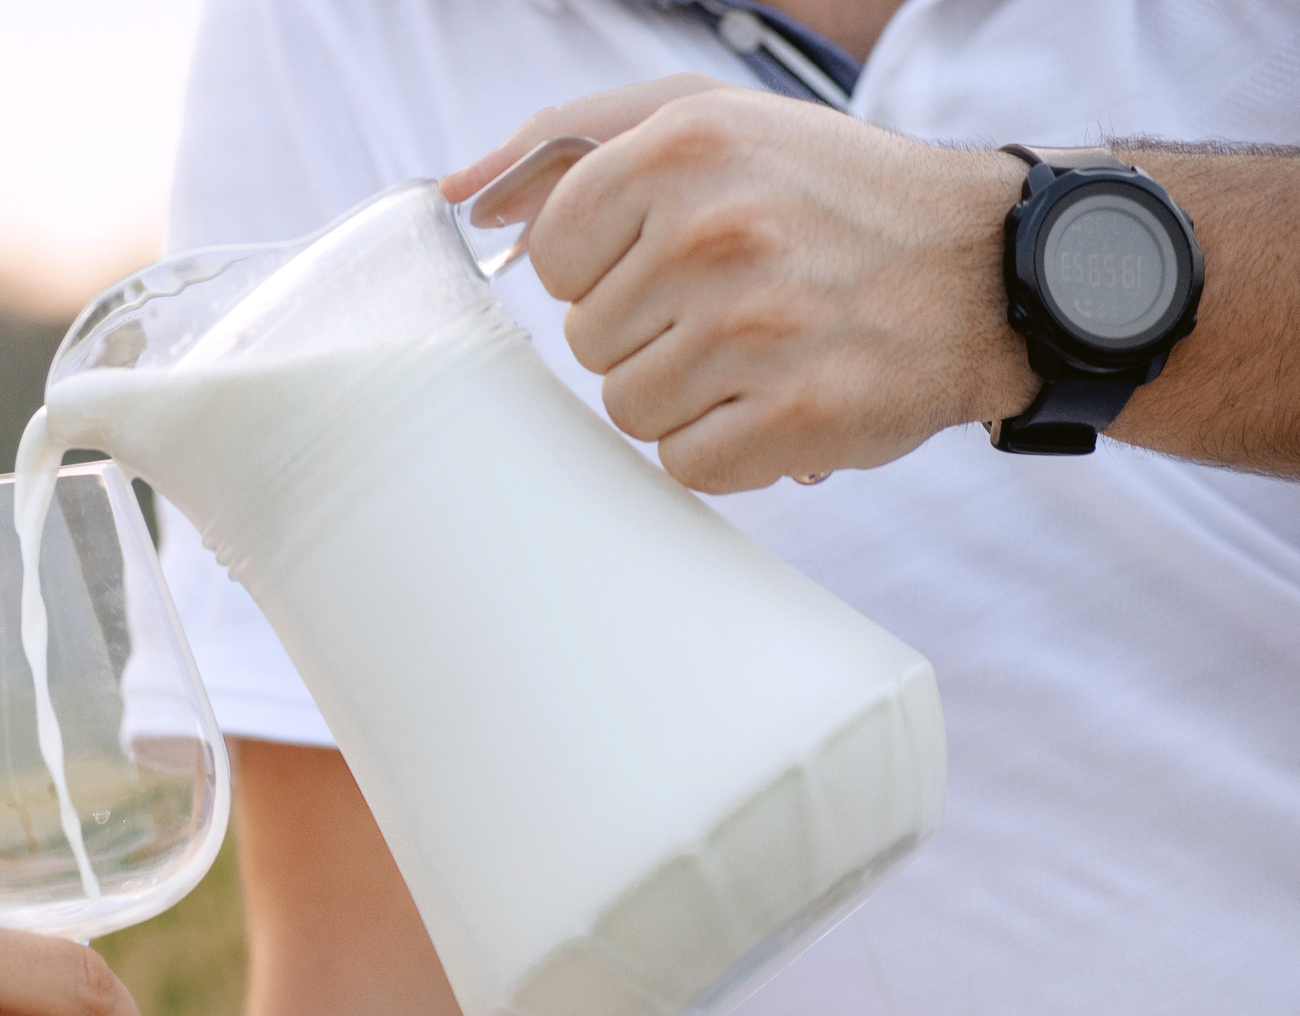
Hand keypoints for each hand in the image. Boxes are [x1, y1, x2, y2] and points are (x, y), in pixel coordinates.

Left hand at [445, 80, 1036, 491]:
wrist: (989, 269)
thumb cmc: (827, 193)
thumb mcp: (709, 118)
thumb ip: (568, 141)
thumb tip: (458, 193)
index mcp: (684, 146)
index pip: (553, 255)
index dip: (606, 267)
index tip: (672, 255)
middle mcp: (716, 231)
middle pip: (587, 341)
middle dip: (650, 330)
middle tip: (736, 302)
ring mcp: (757, 329)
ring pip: (627, 408)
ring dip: (685, 394)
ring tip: (760, 350)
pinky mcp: (795, 416)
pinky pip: (684, 464)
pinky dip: (726, 446)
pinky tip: (780, 397)